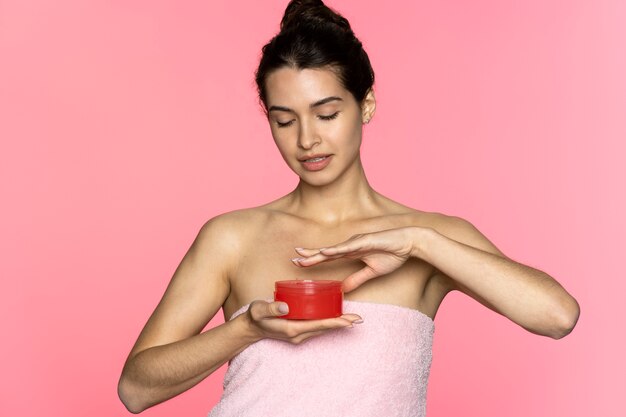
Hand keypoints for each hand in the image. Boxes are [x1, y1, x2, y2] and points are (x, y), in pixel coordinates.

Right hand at [244, 300, 361, 343]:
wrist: (250, 328)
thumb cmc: (255, 316)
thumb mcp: (259, 310)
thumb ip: (271, 307)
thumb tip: (286, 306)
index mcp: (292, 329)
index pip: (318, 325)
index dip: (335, 323)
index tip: (349, 321)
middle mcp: (298, 334)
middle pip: (324, 329)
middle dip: (342, 324)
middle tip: (360, 319)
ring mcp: (299, 335)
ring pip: (322, 329)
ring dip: (337, 324)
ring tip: (353, 318)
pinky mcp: (298, 331)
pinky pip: (316, 327)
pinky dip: (328, 323)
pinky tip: (335, 318)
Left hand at [291, 227, 420, 292]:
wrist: (408, 243)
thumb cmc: (392, 254)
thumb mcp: (372, 272)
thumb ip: (357, 279)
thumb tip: (344, 289)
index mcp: (351, 252)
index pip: (328, 257)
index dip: (314, 260)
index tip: (299, 263)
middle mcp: (350, 246)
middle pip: (325, 252)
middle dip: (309, 256)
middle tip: (292, 260)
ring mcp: (356, 242)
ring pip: (332, 249)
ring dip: (317, 253)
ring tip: (302, 256)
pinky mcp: (365, 241)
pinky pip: (348, 247)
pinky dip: (336, 250)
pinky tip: (325, 251)